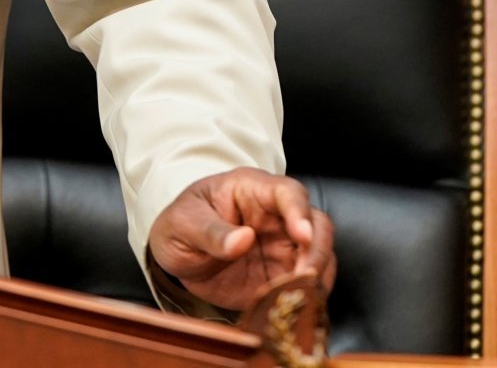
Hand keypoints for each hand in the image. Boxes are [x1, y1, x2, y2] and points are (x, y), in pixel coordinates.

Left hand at [148, 168, 335, 311]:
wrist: (176, 254)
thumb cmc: (180, 226)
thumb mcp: (183, 224)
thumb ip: (211, 232)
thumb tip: (243, 239)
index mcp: (252, 190)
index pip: (287, 192)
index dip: (299, 212)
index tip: (302, 236)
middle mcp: (276, 216)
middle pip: (317, 225)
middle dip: (316, 250)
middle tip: (301, 276)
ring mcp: (284, 246)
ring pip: (320, 255)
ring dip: (317, 276)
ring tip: (298, 297)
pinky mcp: (283, 275)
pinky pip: (308, 283)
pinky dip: (309, 296)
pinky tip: (297, 307)